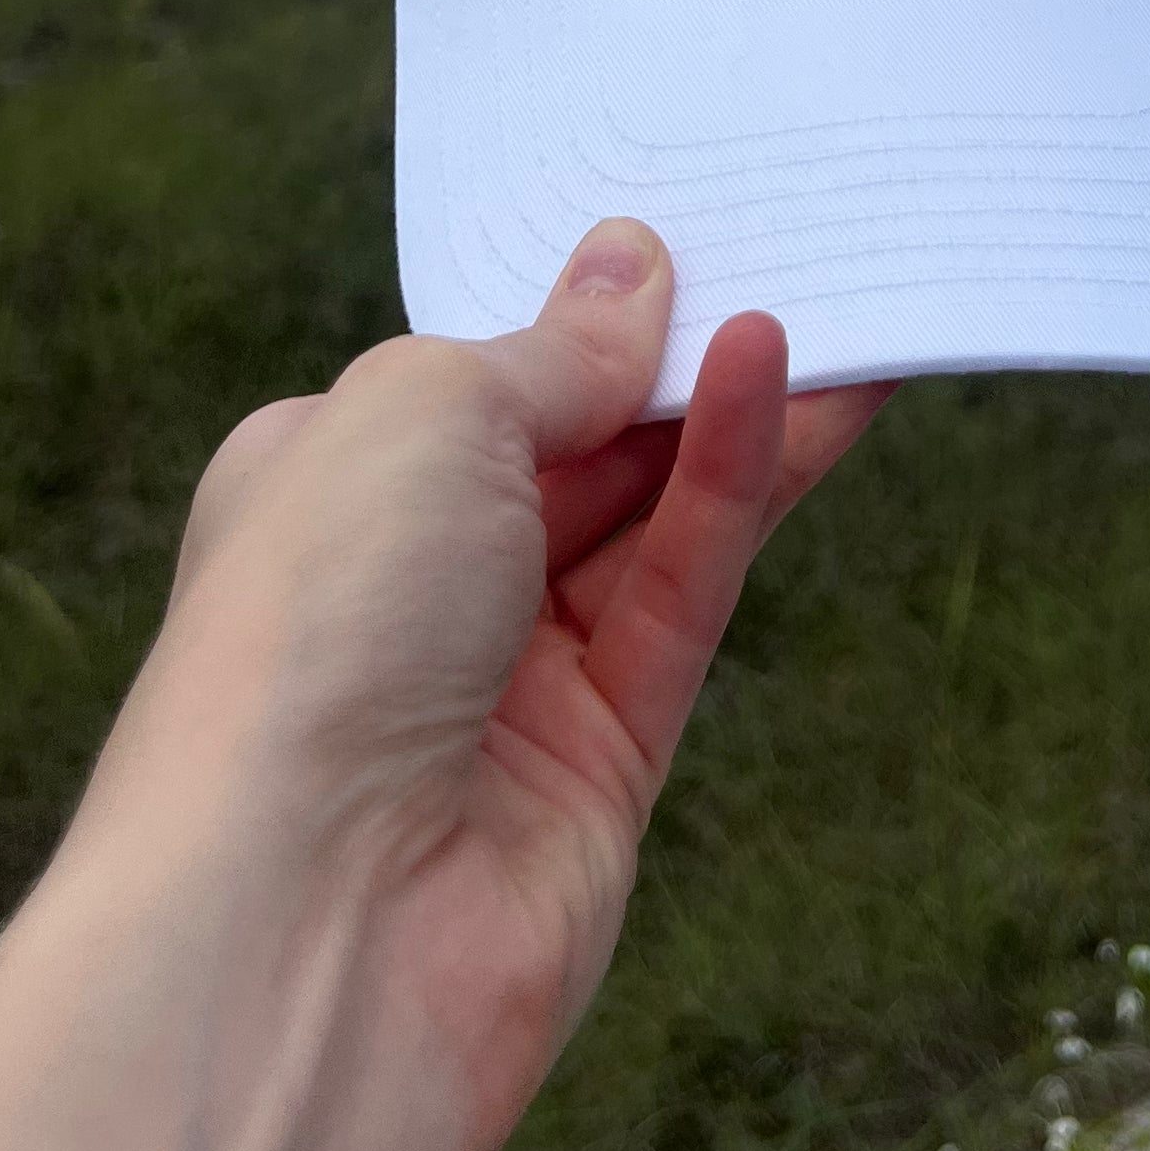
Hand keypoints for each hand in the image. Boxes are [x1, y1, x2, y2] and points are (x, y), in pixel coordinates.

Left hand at [69, 217, 889, 1150]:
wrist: (301, 926)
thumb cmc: (311, 632)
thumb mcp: (424, 415)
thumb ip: (552, 352)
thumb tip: (629, 269)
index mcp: (323, 485)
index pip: (468, 377)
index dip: (571, 309)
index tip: (676, 224)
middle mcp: (407, 583)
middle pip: (572, 447)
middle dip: (671, 357)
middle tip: (797, 246)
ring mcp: (504, 682)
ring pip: (646, 521)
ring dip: (731, 413)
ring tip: (847, 308)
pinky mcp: (598, 767)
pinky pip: (682, 598)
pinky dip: (736, 491)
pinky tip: (792, 389)